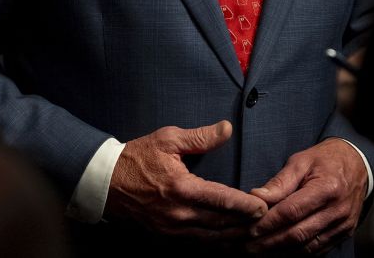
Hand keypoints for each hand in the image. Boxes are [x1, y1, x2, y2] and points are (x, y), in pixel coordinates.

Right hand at [105, 120, 267, 240]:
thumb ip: (200, 137)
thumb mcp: (168, 139)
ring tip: (254, 234)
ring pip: (211, 238)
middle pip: (221, 225)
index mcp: (182, 188)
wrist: (105, 182)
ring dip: (233, 237)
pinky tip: (228, 240)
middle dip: (245, 225)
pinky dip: (215, 243)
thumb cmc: (138, 157)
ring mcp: (171, 229)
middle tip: (268, 222)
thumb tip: (227, 129)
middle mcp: (179, 213)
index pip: (222, 200)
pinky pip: (196, 244)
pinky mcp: (165, 236)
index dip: (245, 206)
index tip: (264, 207)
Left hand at [247, 138, 366, 253]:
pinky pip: (317, 250)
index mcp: (327, 187)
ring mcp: (343, 225)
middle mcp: (338, 210)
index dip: (268, 222)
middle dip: (268, 242)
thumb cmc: (326, 159)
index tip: (247, 229)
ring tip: (255, 252)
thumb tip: (256, 197)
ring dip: (278, 252)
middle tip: (244, 246)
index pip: (292, 211)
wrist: (358, 164)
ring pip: (306, 247)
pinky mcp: (344, 233)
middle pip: (298, 234)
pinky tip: (276, 253)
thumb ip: (280, 181)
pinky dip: (295, 254)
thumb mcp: (301, 161)